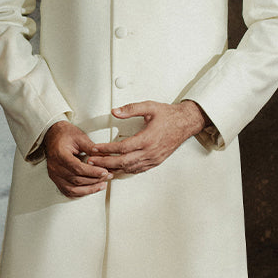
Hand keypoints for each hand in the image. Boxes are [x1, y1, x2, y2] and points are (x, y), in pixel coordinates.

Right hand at [44, 121, 112, 197]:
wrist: (52, 136)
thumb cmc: (64, 135)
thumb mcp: (80, 137)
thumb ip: (91, 148)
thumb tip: (104, 158)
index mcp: (60, 154)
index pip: (77, 168)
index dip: (92, 172)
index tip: (104, 172)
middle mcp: (55, 167)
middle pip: (76, 180)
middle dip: (94, 180)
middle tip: (107, 176)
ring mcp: (54, 175)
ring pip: (73, 189)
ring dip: (89, 189)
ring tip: (101, 185)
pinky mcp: (56, 179)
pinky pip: (68, 191)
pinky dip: (81, 192)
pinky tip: (91, 189)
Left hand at [86, 100, 207, 175]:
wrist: (185, 123)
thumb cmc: (169, 116)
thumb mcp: (150, 107)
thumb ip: (131, 109)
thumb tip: (115, 111)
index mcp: (147, 138)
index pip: (122, 148)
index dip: (107, 149)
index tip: (96, 149)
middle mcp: (150, 151)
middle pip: (123, 161)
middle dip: (105, 162)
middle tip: (92, 161)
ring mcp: (153, 159)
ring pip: (129, 168)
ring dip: (113, 168)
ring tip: (100, 167)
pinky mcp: (155, 162)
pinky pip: (137, 170)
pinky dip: (125, 170)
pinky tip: (117, 169)